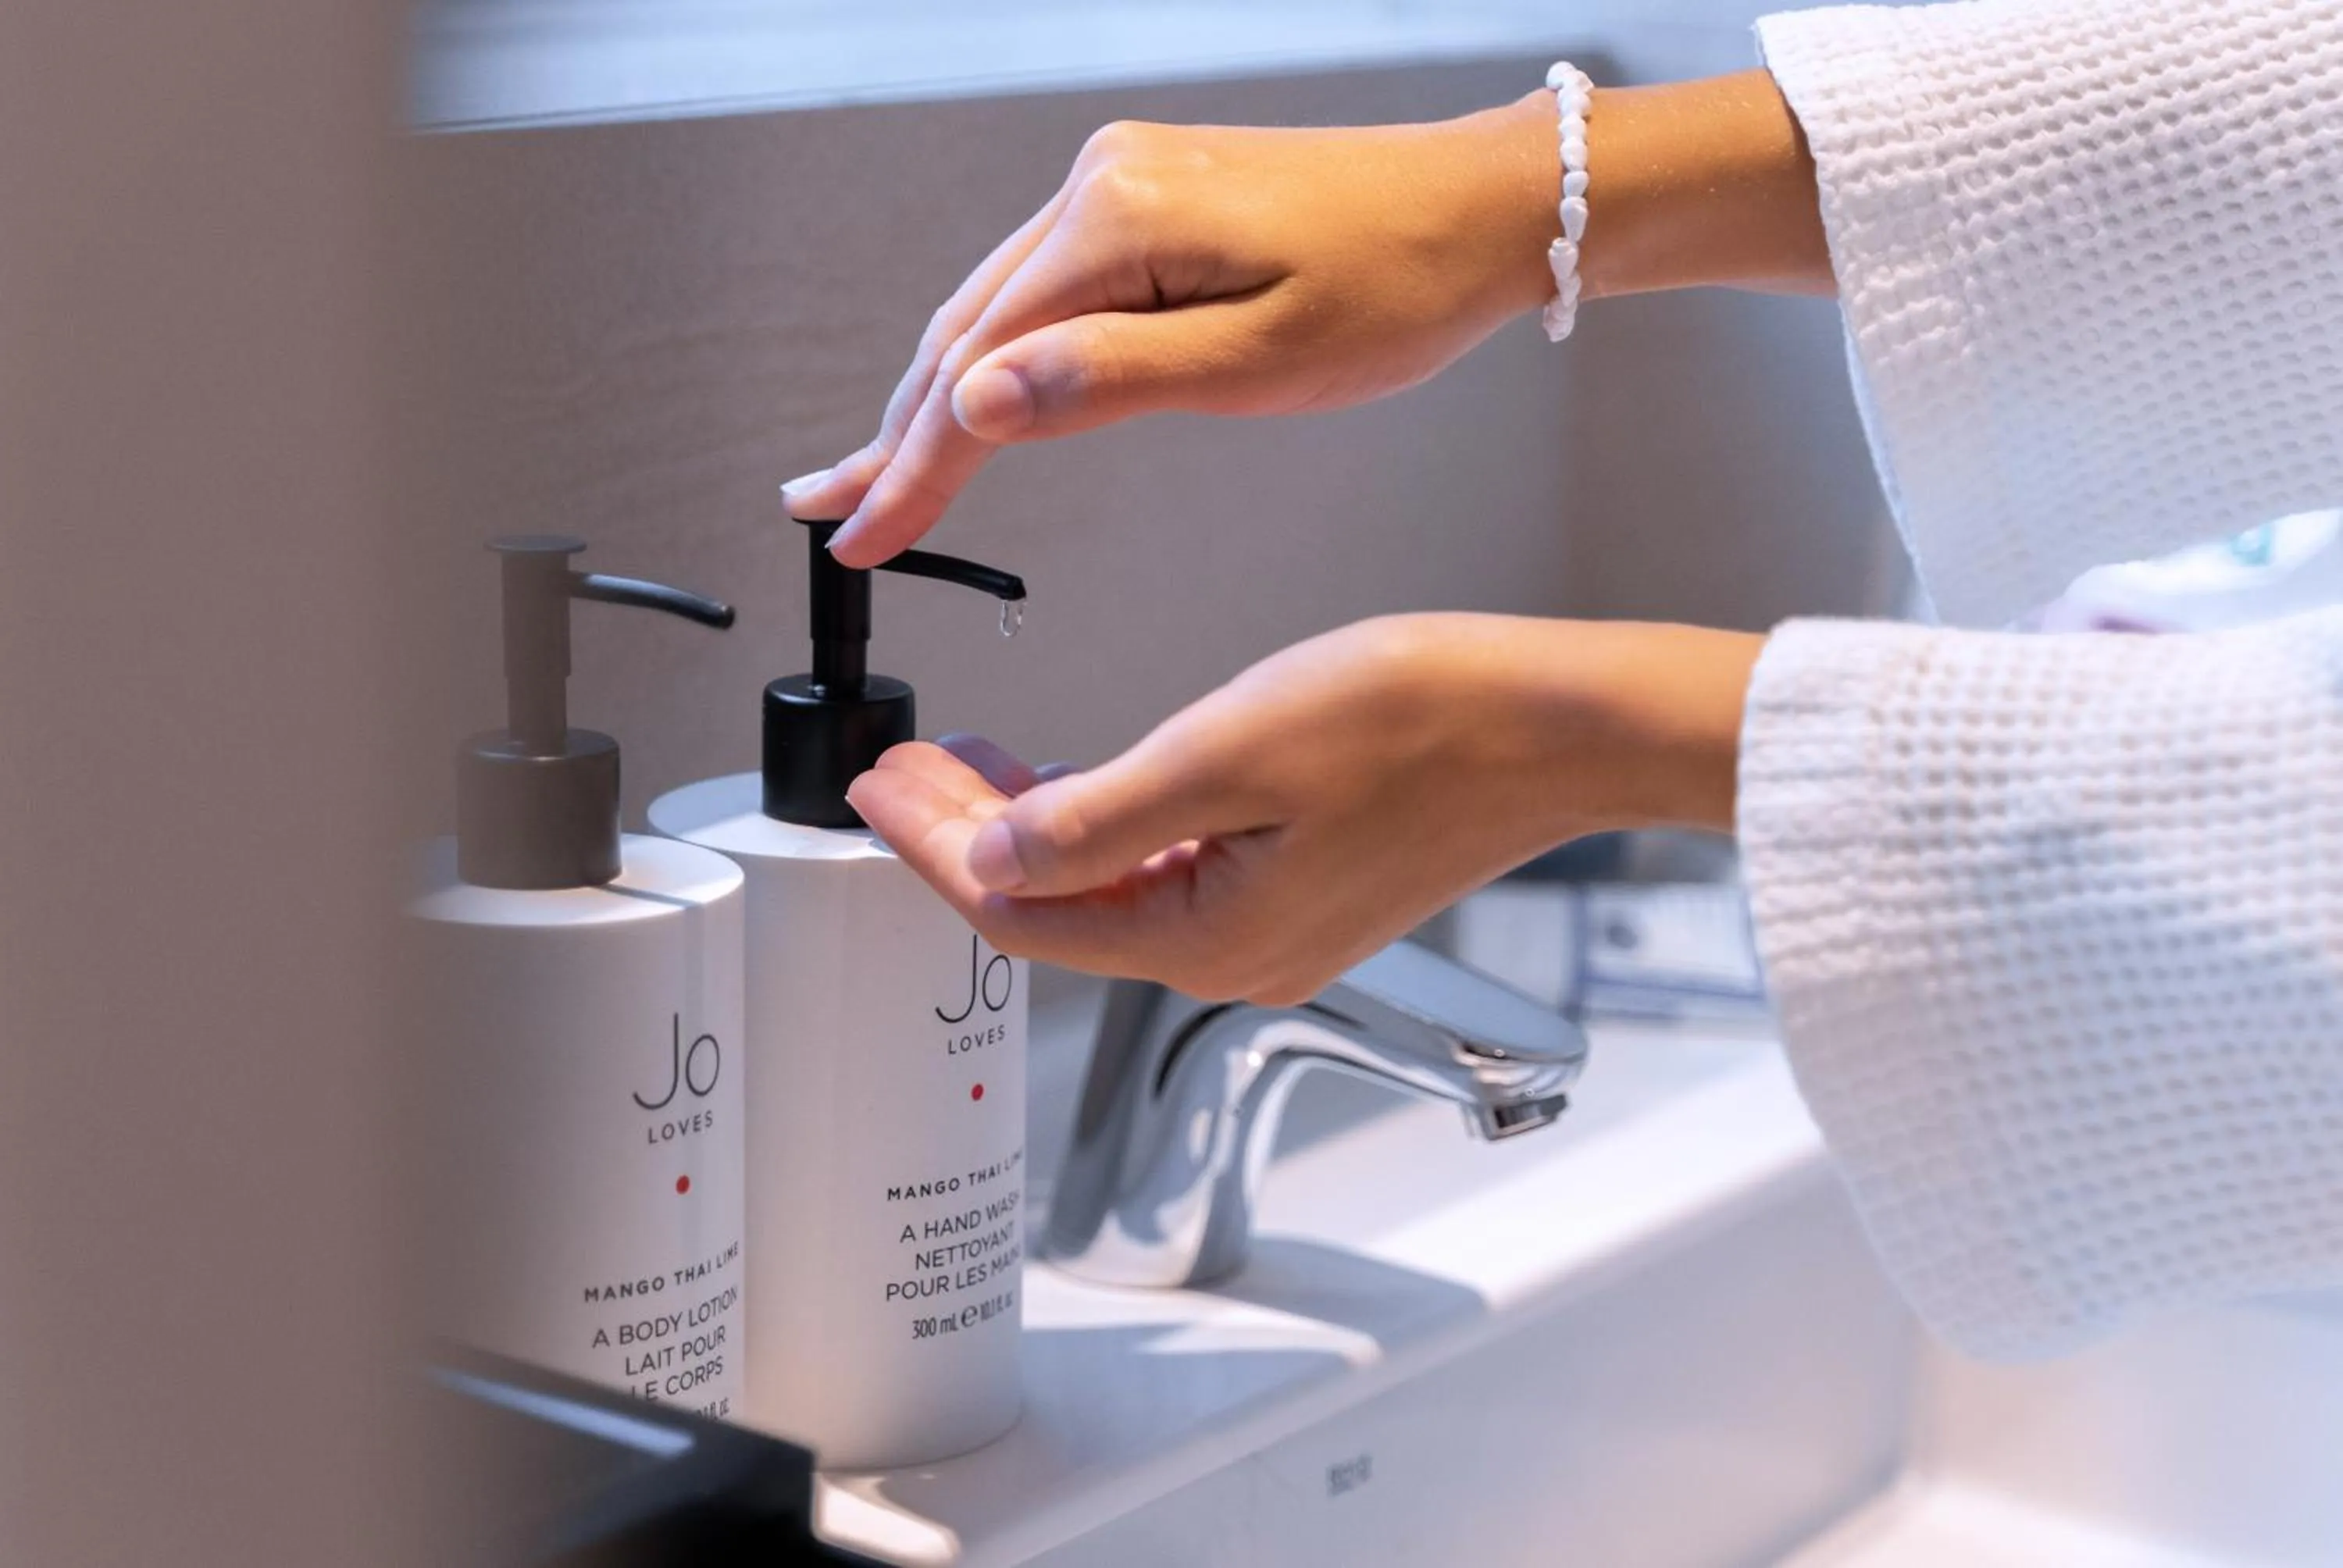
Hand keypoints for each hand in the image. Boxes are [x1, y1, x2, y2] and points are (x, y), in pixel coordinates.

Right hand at [785, 96, 1564, 564]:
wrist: (1478, 208)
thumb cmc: (1397, 286)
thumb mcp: (1257, 360)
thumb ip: (1108, 382)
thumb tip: (978, 407)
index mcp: (1116, 221)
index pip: (978, 367)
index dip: (915, 466)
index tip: (863, 536)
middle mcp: (1098, 186)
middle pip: (963, 332)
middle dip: (896, 435)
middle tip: (835, 517)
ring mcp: (1118, 185)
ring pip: (993, 311)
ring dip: (934, 398)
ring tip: (878, 475)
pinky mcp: (1146, 199)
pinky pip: (1040, 288)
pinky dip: (996, 355)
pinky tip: (972, 401)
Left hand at [848, 614, 1761, 1003]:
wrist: (1559, 725)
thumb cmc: (1422, 724)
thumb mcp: (1226, 753)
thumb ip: (1093, 817)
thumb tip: (988, 862)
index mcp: (1207, 941)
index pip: (1020, 911)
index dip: (930, 848)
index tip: (870, 783)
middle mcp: (1233, 958)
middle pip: (1056, 908)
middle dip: (964, 837)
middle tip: (897, 763)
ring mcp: (1271, 930)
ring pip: (1108, 890)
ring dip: (1031, 826)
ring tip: (963, 759)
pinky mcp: (1302, 892)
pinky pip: (1165, 875)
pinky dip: (1102, 826)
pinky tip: (1076, 777)